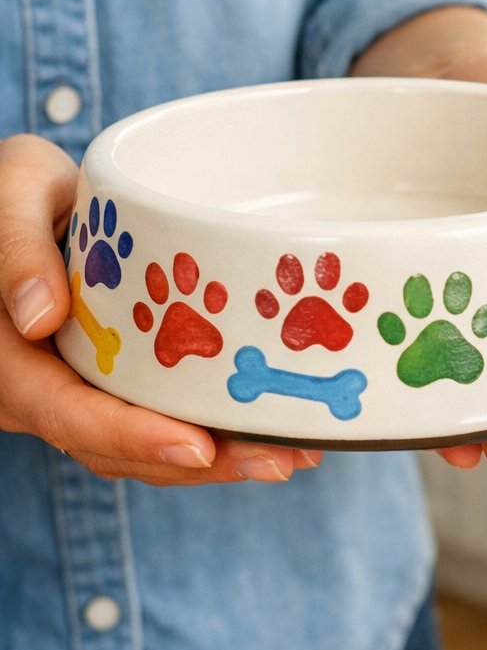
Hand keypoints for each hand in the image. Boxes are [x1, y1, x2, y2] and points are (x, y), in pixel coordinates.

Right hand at [0, 135, 319, 484]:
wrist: (18, 200)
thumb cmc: (12, 187)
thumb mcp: (10, 195)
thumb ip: (16, 247)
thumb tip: (38, 317)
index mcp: (10, 360)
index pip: (69, 415)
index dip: (134, 438)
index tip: (198, 448)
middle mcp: (41, 390)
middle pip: (118, 448)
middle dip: (201, 462)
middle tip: (280, 460)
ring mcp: (76, 390)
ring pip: (142, 445)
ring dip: (217, 457)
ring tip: (294, 453)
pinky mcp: (112, 379)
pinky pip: (155, 417)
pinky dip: (212, 428)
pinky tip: (272, 426)